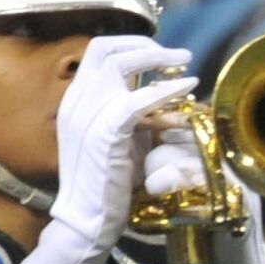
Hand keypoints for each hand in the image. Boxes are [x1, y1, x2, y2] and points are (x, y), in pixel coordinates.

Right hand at [14, 36, 196, 263]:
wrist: (88, 219)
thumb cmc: (107, 184)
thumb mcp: (117, 139)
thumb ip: (129, 112)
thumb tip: (155, 93)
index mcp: (75, 100)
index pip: (97, 51)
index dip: (130, 44)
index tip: (159, 54)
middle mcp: (76, 100)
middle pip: (105, 48)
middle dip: (145, 44)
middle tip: (177, 55)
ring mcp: (87, 113)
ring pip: (119, 63)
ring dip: (157, 57)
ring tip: (186, 62)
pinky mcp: (105, 131)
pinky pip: (137, 97)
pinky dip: (167, 88)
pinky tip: (189, 86)